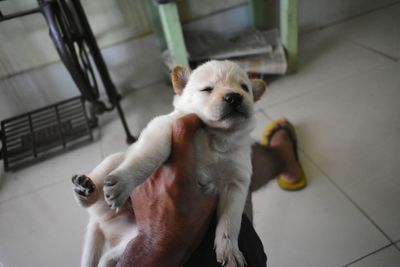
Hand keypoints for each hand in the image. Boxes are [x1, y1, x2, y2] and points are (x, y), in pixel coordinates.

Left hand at [117, 114, 216, 266]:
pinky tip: (165, 168)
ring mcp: (144, 175)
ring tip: (176, 153)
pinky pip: (144, 160)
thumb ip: (209, 177)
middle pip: (164, 134)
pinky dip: (156, 160)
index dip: (190, 120)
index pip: (181, 129)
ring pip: (153, 145)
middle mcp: (159, 170)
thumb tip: (212, 161)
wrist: (159, 245)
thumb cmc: (187, 227)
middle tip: (189, 135)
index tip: (197, 122)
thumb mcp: (209, 202)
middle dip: (178, 131)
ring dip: (166, 145)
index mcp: (180, 173)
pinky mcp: (136, 182)